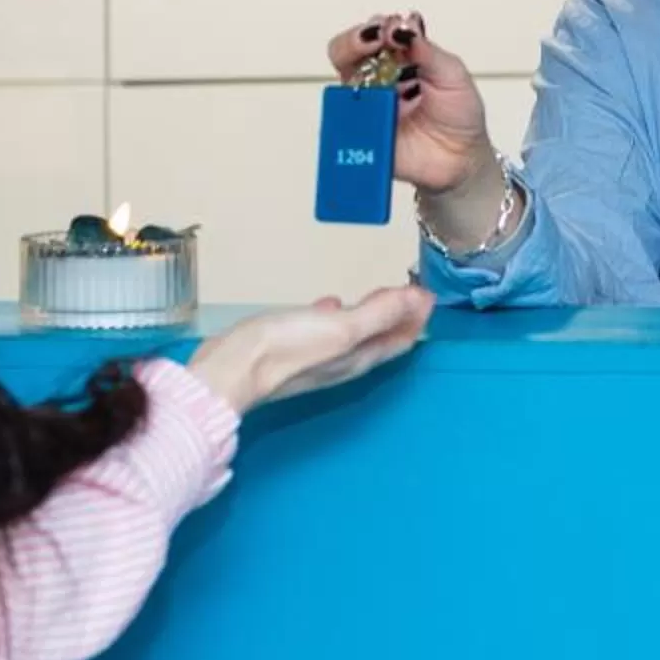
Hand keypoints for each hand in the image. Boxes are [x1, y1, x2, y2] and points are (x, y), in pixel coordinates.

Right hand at [187, 284, 434, 416]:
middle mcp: (344, 361)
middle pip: (380, 338)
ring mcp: (318, 357)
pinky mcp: (294, 349)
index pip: (400, 339)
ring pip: (354, 335)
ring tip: (376, 294)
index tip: (426, 291)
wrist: (232, 369)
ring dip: (369, 315)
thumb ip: (381, 313)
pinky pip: (325, 331)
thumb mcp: (342, 327)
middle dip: (397, 315)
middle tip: (408, 290)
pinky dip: (335, 316)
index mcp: (360, 357)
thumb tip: (420, 299)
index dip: (417, 317)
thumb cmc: (286, 349)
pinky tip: (329, 304)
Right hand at [326, 11, 494, 195]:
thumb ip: (428, 51)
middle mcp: (378, 78)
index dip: (381, 27)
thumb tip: (404, 27)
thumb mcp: (452, 74)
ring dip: (351, 72)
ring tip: (372, 75)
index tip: (393, 29)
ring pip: (342, 82)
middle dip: (355, 40)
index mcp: (400, 58)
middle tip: (374, 39)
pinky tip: (368, 105)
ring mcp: (368, 105)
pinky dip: (349, 110)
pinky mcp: (363, 133)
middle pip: (348, 52)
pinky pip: (345, 121)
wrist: (462, 159)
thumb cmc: (459, 114)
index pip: (378, 33)